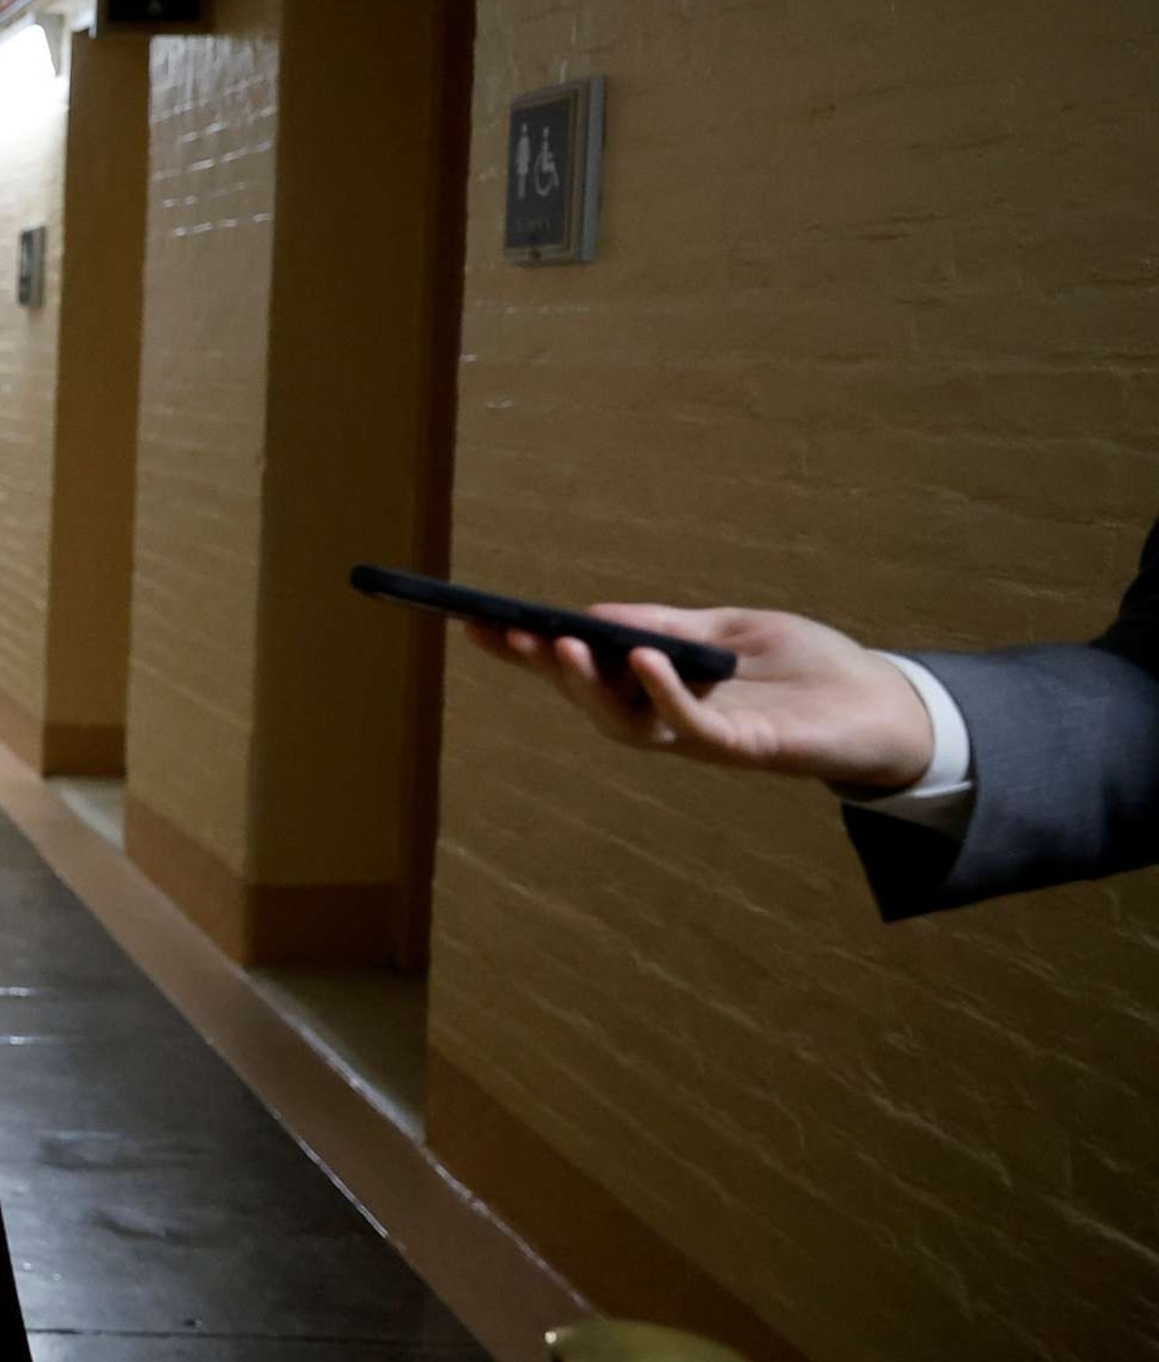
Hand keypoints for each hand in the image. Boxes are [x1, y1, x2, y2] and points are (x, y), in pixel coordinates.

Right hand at [464, 603, 934, 789]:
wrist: (887, 705)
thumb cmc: (810, 668)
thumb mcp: (728, 630)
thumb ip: (666, 625)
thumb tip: (593, 613)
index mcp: (660, 688)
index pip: (582, 670)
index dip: (527, 653)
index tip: (475, 623)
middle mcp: (669, 719)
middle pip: (589, 700)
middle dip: (542, 668)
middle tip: (503, 634)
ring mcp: (704, 738)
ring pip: (624, 722)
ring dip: (587, 686)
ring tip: (560, 645)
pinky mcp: (746, 748)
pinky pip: (690, 727)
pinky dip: (661, 694)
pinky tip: (640, 658)